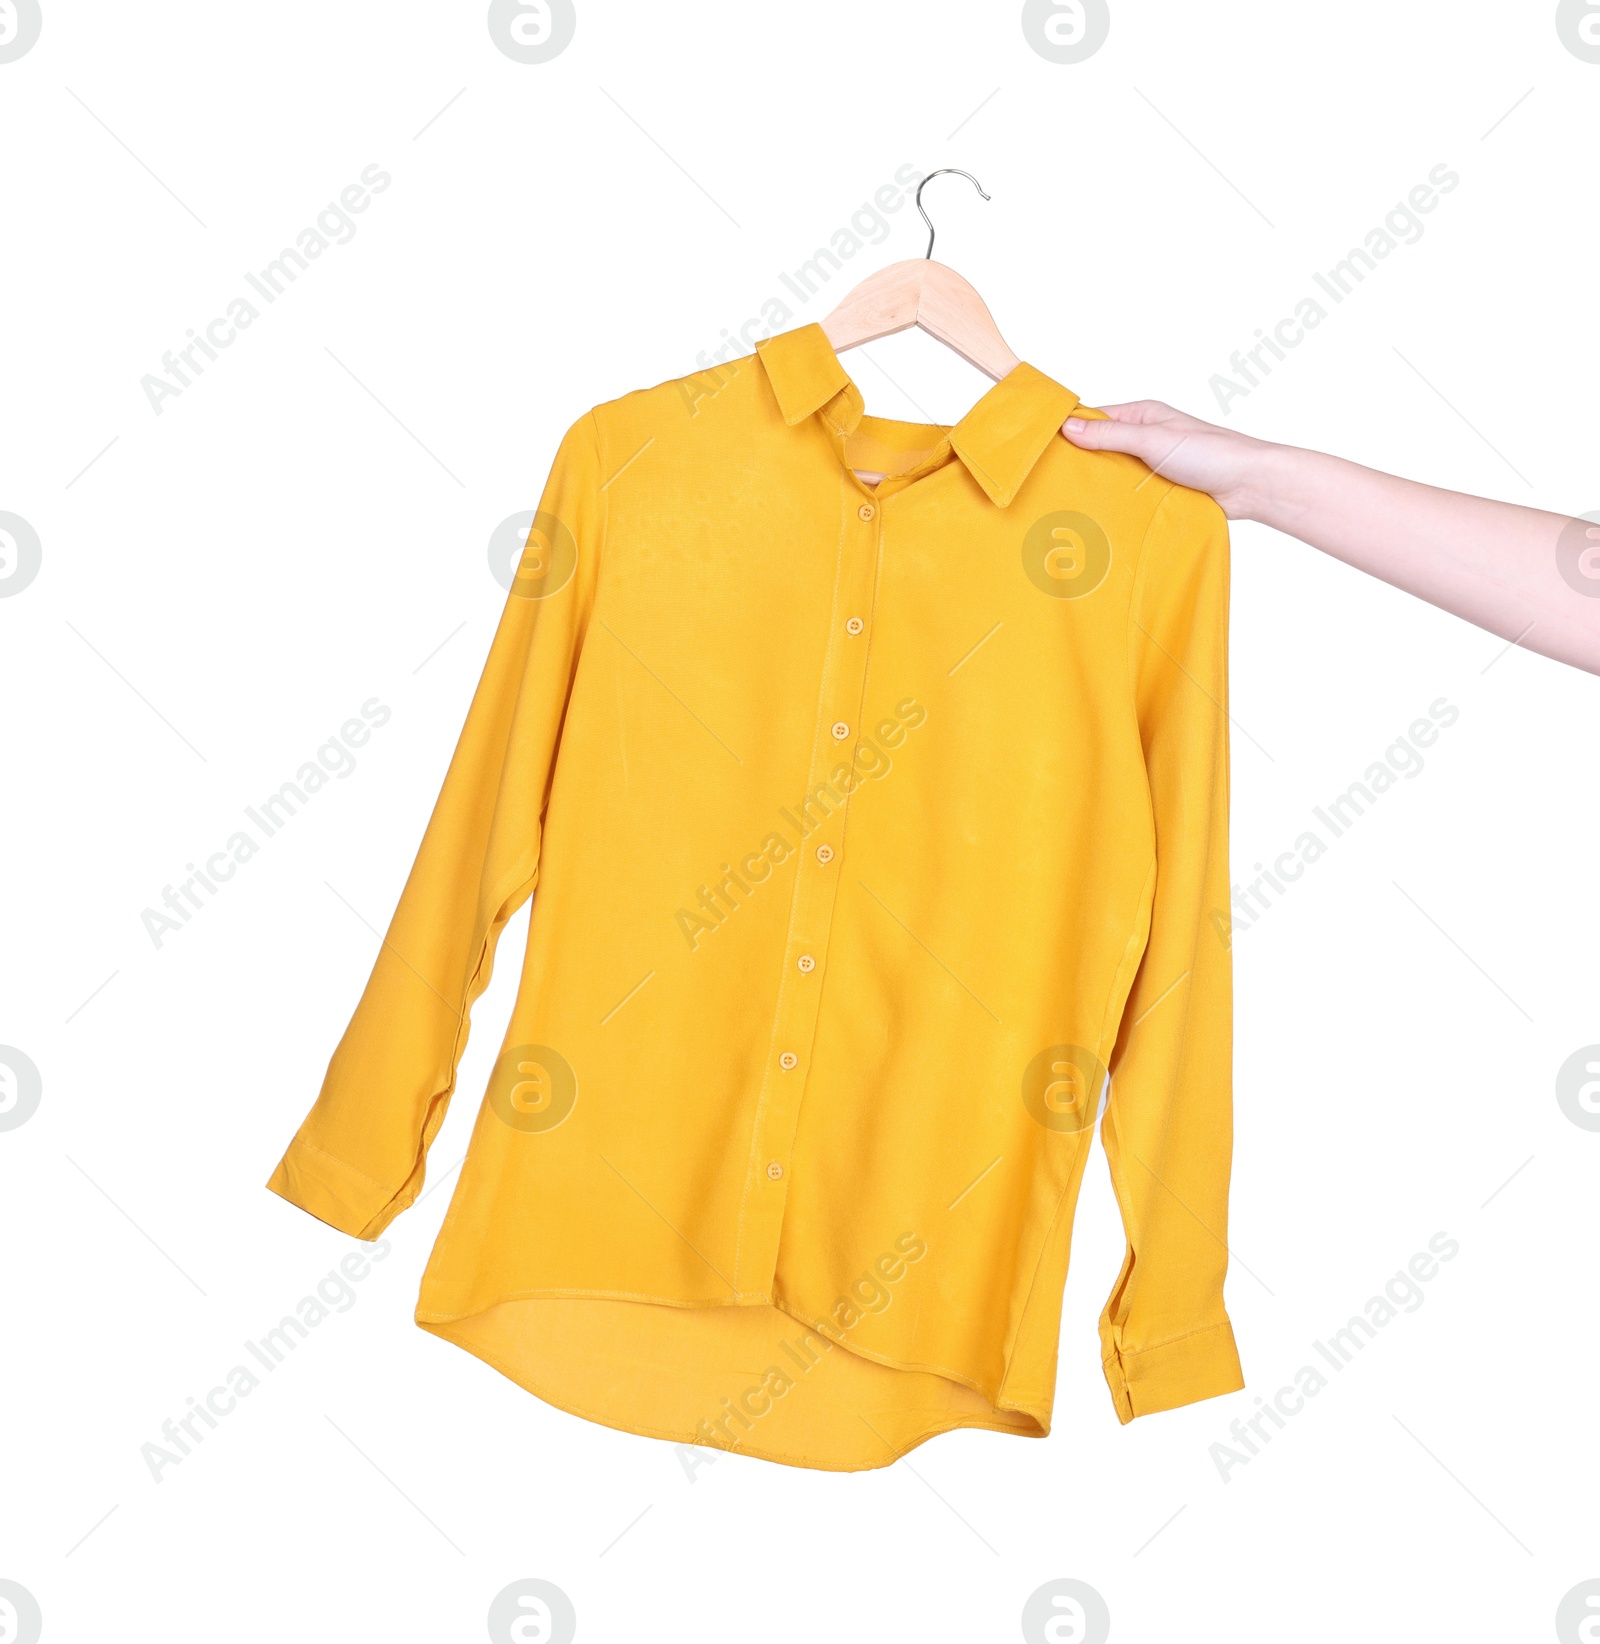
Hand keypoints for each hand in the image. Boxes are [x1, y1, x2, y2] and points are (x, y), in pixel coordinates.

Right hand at [1061, 400, 1269, 519]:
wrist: (1249, 486)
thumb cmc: (1210, 453)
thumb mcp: (1153, 439)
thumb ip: (1111, 434)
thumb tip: (1067, 427)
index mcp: (1143, 414)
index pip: (1095, 418)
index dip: (1069, 430)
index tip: (1042, 447)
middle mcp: (1145, 436)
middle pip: (1100, 447)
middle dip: (1079, 461)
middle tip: (1050, 479)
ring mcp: (1151, 464)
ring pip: (1112, 473)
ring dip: (1098, 485)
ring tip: (1069, 499)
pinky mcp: (1158, 490)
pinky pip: (1128, 494)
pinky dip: (1115, 501)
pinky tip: (1099, 512)